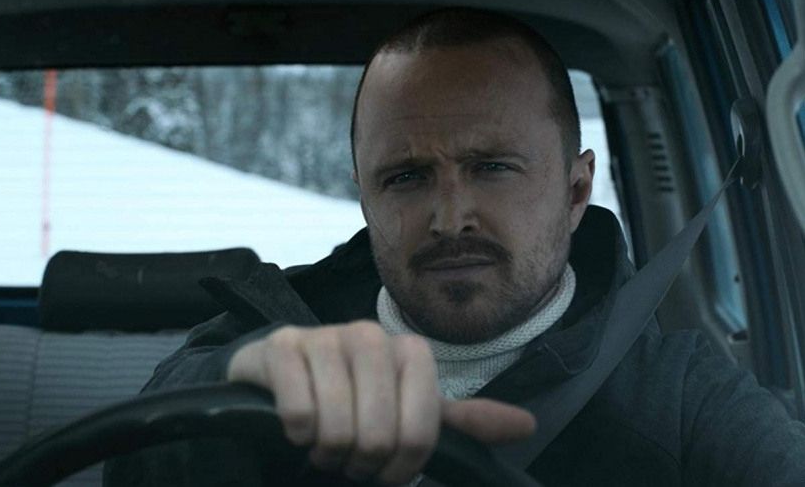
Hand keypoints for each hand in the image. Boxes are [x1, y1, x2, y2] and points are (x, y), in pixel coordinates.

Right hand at [226, 321, 535, 484]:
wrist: (278, 381)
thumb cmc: (350, 399)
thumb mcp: (405, 412)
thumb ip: (460, 423)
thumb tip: (526, 426)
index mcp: (408, 351)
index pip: (420, 432)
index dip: (401, 466)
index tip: (385, 468)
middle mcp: (368, 335)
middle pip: (380, 433)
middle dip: (360, 462)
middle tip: (347, 458)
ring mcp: (322, 336)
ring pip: (337, 426)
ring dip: (327, 452)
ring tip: (321, 444)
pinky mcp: (280, 346)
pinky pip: (298, 412)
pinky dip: (295, 434)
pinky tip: (294, 426)